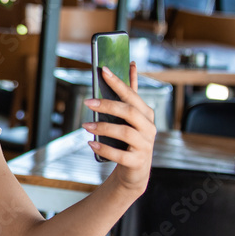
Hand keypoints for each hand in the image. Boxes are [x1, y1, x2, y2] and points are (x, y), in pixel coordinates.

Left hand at [81, 62, 155, 196]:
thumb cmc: (130, 139)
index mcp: (146, 114)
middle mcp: (149, 128)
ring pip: (125, 132)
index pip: (131, 95)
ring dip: (103, 127)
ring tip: (86, 125)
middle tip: (88, 101)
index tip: (103, 70)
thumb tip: (131, 65)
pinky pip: (120, 155)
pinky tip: (91, 143)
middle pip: (129, 111)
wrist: (135, 170)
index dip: (118, 82)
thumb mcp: (132, 116)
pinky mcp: (137, 161)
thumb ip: (131, 93)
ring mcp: (145, 145)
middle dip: (108, 104)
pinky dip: (104, 148)